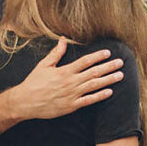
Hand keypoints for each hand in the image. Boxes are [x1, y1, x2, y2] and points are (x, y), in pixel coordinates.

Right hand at [6, 37, 122, 120]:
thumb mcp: (43, 65)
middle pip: (93, 72)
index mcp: (64, 71)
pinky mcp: (71, 106)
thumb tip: (63, 39)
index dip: (98, 56)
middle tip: (121, 62)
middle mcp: (70, 82)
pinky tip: (109, 92)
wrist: (25, 102)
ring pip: (94, 86)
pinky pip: (89, 100)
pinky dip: (100, 96)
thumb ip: (56, 53)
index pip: (85, 61)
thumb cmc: (34, 82)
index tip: (108, 52)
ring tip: (120, 75)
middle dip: (108, 67)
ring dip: (108, 80)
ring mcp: (72, 95)